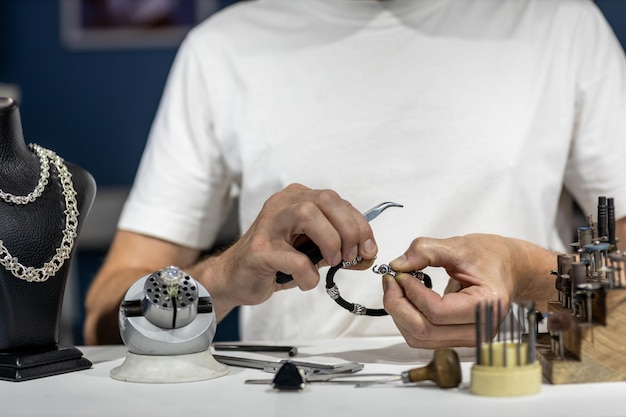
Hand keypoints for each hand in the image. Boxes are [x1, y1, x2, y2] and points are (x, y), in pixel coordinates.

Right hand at [201, 183, 377, 315]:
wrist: (235, 277)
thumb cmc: (276, 262)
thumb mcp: (313, 252)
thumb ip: (339, 249)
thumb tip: (368, 255)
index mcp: (297, 198)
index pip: (337, 201)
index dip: (360, 224)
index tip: (368, 248)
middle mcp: (282, 204)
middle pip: (326, 200)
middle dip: (348, 230)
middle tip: (349, 256)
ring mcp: (268, 224)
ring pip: (308, 215)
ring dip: (330, 242)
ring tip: (330, 262)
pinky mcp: (259, 249)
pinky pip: (294, 258)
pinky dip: (308, 274)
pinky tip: (305, 281)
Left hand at [382, 234, 556, 347]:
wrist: (510, 267)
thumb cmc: (492, 257)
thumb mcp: (459, 246)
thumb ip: (426, 251)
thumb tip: (398, 264)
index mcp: (485, 305)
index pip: (437, 312)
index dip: (412, 293)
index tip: (400, 274)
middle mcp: (479, 329)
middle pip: (424, 331)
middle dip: (398, 305)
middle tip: (390, 281)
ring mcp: (468, 337)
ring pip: (420, 338)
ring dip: (400, 313)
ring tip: (396, 288)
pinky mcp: (457, 336)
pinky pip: (424, 336)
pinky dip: (408, 318)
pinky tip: (407, 297)